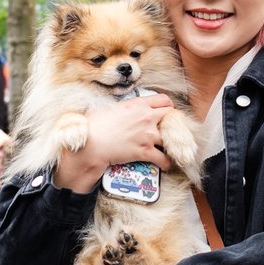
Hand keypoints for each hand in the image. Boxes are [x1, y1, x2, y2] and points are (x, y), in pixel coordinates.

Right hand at [54, 96, 174, 191]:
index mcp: (138, 104)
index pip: (164, 100)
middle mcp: (147, 117)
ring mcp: (148, 135)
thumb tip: (119, 109)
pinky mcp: (146, 151)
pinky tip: (165, 164)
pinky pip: (164, 158)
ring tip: (167, 149)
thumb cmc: (94, 125)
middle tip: (166, 130)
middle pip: (171, 116)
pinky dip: (166, 163)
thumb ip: (122, 107)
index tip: (164, 113)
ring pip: (171, 138)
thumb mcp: (109, 108)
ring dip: (170, 144)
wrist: (92, 144)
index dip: (166, 106)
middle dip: (171, 122)